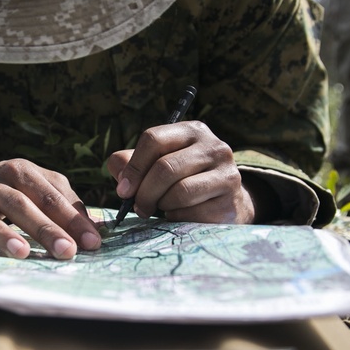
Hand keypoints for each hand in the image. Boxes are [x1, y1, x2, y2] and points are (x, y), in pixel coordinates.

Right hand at [0, 159, 102, 259]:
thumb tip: (95, 231)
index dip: (72, 220)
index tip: (91, 242)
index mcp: (22, 171)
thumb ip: (69, 206)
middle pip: (20, 204)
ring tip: (22, 252)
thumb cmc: (19, 188)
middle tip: (66, 251)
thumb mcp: (45, 187)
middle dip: (45, 229)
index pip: (50, 196)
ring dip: (3, 233)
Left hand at [106, 121, 255, 223]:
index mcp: (192, 131)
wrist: (227, 202)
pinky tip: (182, 215)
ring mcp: (227, 174)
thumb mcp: (157, 164)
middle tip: (139, 208)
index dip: (134, 167)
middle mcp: (214, 147)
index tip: (123, 190)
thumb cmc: (184, 180)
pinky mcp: (230, 201)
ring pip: (180, 192)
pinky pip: (193, 214)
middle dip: (145, 192)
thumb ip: (131, 163)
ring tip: (163, 208)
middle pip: (165, 167)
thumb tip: (120, 172)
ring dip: (163, 205)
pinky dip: (179, 218)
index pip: (153, 139)